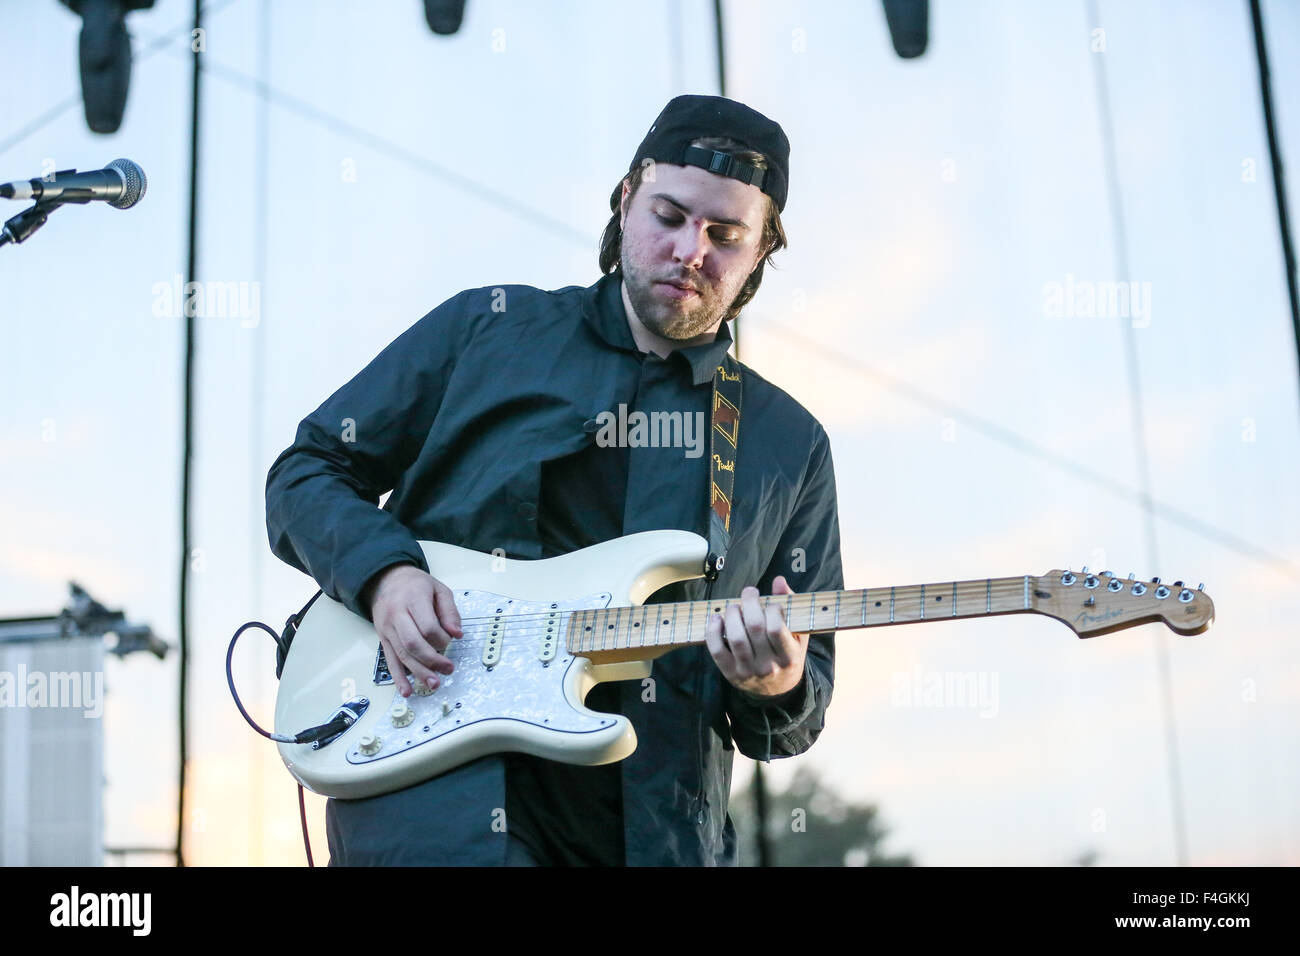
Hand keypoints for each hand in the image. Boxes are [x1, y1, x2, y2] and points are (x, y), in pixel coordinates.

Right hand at [365, 563, 462, 696]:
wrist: (386, 580)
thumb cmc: (415, 585)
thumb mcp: (438, 589)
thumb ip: (449, 611)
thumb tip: (457, 634)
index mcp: (413, 599)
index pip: (427, 626)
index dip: (441, 638)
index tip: (451, 641)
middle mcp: (396, 614)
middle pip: (413, 643)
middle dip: (432, 660)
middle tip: (448, 669)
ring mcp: (387, 628)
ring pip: (402, 655)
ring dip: (418, 672)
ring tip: (434, 684)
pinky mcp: (382, 638)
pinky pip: (390, 660)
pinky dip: (398, 678)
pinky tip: (406, 691)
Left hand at [704, 576, 807, 698]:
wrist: (778, 691)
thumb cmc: (788, 656)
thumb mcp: (798, 636)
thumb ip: (790, 606)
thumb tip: (778, 581)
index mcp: (789, 657)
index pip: (776, 628)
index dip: (772, 608)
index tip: (771, 603)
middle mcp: (768, 666)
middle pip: (754, 628)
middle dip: (749, 603)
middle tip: (749, 593)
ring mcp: (748, 671)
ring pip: (735, 638)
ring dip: (732, 615)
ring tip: (735, 606)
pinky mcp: (730, 674)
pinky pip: (717, 650)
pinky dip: (713, 631)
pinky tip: (717, 619)